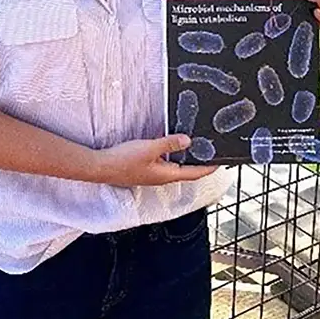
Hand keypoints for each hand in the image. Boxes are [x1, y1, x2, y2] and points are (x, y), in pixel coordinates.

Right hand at [94, 135, 220, 186]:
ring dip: (185, 159)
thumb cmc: (123, 160)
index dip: (208, 168)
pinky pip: (164, 164)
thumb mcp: (150, 148)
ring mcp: (152, 175)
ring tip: (195, 149)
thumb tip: (188, 140)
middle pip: (186, 171)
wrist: (100, 167)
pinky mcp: (144, 170)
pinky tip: (171, 149)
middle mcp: (161, 178)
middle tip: (210, 153)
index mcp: (166, 175)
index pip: (194, 173)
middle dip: (199, 163)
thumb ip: (169, 143)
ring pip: (174, 168)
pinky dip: (172, 157)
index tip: (220, 163)